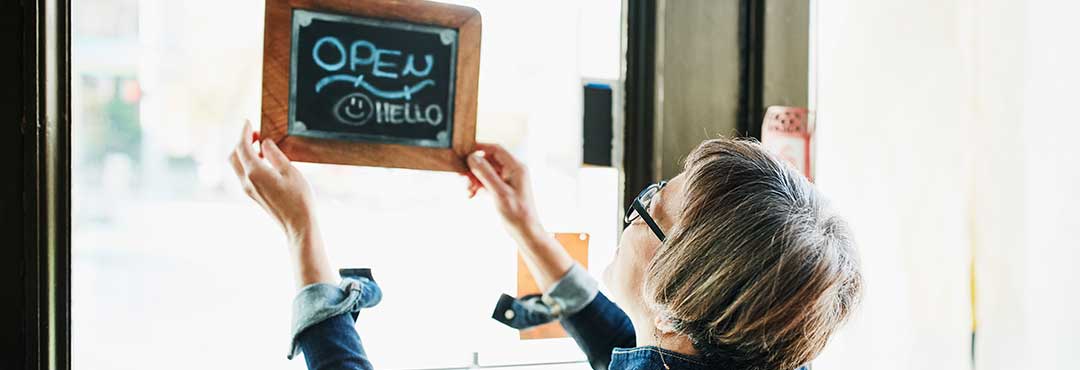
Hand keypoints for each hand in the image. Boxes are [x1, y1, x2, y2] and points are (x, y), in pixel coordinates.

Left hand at [228, 120, 315, 240]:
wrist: (298, 225)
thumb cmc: (298, 199)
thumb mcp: (290, 171)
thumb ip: (275, 154)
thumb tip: (265, 142)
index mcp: (255, 172)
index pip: (242, 146)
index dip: (244, 132)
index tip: (247, 121)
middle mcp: (247, 181)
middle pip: (234, 155)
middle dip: (241, 141)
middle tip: (255, 133)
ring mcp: (248, 189)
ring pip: (236, 165)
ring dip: (244, 152)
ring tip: (260, 146)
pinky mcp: (253, 195)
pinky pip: (243, 174)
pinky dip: (248, 162)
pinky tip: (263, 161)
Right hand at [464, 143, 542, 241]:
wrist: (526, 232)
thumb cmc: (517, 213)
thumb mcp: (499, 193)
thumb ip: (486, 174)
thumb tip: (472, 157)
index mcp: (516, 167)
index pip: (495, 149)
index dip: (479, 148)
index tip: (464, 153)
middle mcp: (512, 171)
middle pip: (488, 160)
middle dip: (474, 168)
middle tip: (462, 177)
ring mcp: (507, 180)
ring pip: (485, 172)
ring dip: (474, 179)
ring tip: (467, 191)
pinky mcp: (502, 189)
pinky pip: (487, 182)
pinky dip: (478, 187)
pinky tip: (471, 196)